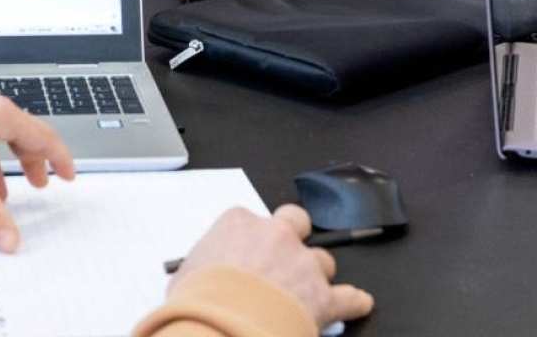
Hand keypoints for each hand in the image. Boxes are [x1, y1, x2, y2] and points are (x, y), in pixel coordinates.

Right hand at [170, 204, 373, 328]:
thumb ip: (203, 266)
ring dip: (317, 275)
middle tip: (288, 256)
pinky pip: (349, 297)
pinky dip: (354, 301)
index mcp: (239, 223)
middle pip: (296, 222)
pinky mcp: (323, 297)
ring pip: (323, 259)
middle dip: (296, 236)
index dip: (252, 240)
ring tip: (308, 293)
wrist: (222, 328)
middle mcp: (274, 235)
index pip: (250, 220)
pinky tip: (359, 303)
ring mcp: (302, 264)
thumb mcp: (187, 273)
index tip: (249, 256)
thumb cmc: (200, 300)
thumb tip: (202, 279)